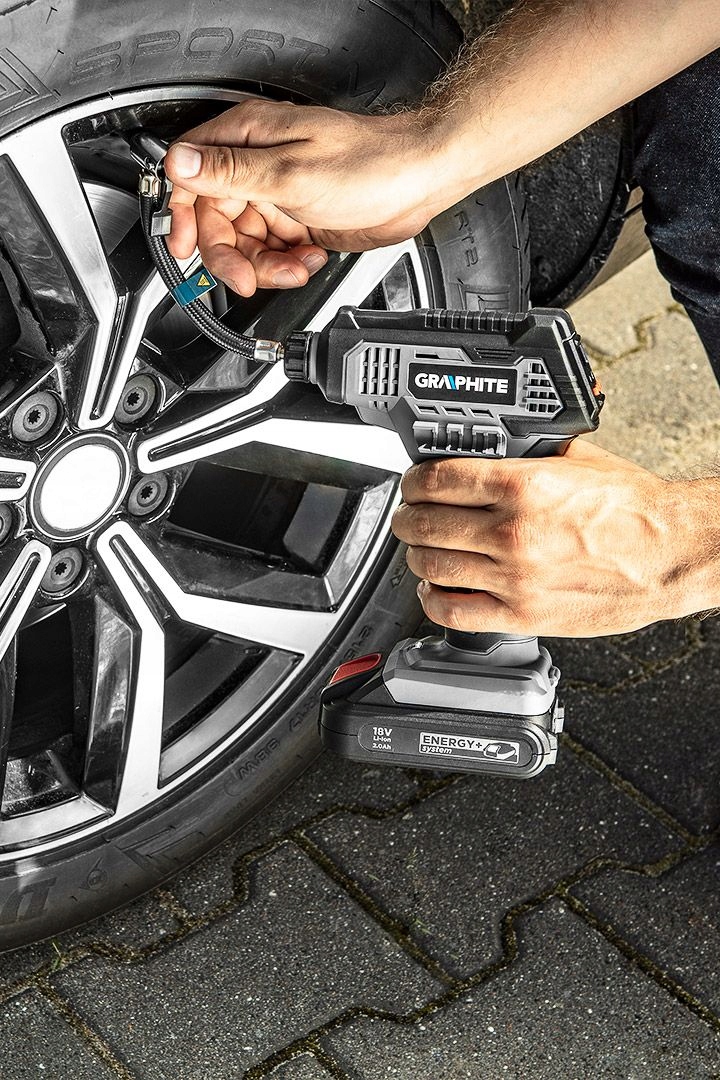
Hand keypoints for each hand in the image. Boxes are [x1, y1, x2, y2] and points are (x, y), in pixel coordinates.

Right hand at [164, 98, 451, 296]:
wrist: (418, 182)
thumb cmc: (369, 164)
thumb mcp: (292, 173)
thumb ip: (232, 172)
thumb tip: (180, 163)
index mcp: (248, 139)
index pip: (190, 176)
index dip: (182, 215)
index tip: (184, 246)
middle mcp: (258, 166)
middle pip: (216, 221)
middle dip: (231, 256)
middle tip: (247, 278)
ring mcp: (278, 194)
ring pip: (245, 244)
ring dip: (265, 265)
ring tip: (296, 266)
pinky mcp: (296, 218)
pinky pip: (272, 252)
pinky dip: (286, 264)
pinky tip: (310, 257)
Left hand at [391, 440, 711, 636]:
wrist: (670, 553)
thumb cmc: (633, 509)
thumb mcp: (577, 458)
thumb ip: (526, 452)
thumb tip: (490, 444)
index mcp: (522, 485)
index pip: (436, 480)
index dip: (413, 481)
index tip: (413, 483)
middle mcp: (512, 532)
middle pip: (424, 524)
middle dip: (407, 518)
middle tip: (409, 515)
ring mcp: (514, 577)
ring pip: (432, 567)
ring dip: (416, 556)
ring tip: (422, 549)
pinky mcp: (523, 615)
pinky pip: (453, 611)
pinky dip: (433, 600)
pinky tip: (436, 589)